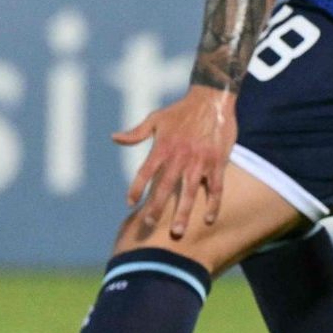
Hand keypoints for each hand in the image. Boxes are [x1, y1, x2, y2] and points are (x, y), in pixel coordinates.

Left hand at [113, 84, 236, 239]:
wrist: (211, 100)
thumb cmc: (180, 111)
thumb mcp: (155, 118)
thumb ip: (136, 132)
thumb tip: (114, 138)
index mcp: (162, 147)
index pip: (144, 172)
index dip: (136, 189)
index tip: (130, 204)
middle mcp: (180, 156)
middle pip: (165, 187)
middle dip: (156, 208)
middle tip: (149, 225)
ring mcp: (200, 161)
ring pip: (190, 192)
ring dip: (184, 213)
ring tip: (178, 232)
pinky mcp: (218, 163)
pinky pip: (216, 188)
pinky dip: (213, 204)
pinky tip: (209, 220)